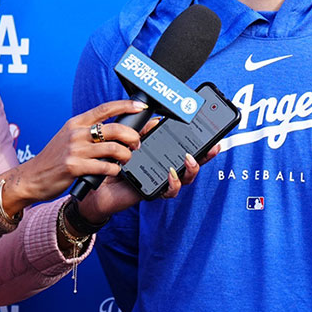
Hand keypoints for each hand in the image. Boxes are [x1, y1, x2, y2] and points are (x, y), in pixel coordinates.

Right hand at [0, 100, 148, 213]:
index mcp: (76, 123)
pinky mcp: (75, 167)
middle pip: (115, 128)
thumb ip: (87, 131)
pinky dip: (114, 169)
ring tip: (127, 159)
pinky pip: (105, 167)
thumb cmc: (54, 159)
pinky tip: (114, 171)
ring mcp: (75, 150)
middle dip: (132, 136)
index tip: (141, 106)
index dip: (126, 105)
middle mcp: (76, 133)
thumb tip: (113, 128)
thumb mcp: (68, 137)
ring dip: (126, 155)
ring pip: (113, 148)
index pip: (105, 108)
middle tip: (137, 143)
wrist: (32, 177)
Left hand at [78, 142, 223, 223]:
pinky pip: (168, 191)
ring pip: (185, 179)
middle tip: (212, 147)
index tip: (213, 136)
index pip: (185, 148)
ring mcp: (161, 181)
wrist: (98, 186)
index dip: (200, 144)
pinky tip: (171, 174)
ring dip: (192, 169)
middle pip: (192, 164)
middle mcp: (165, 169)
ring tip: (189, 159)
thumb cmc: (115, 163)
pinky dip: (173, 183)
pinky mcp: (154, 192)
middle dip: (205, 156)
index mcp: (161, 155)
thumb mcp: (129, 142)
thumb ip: (142, 131)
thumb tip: (157, 119)